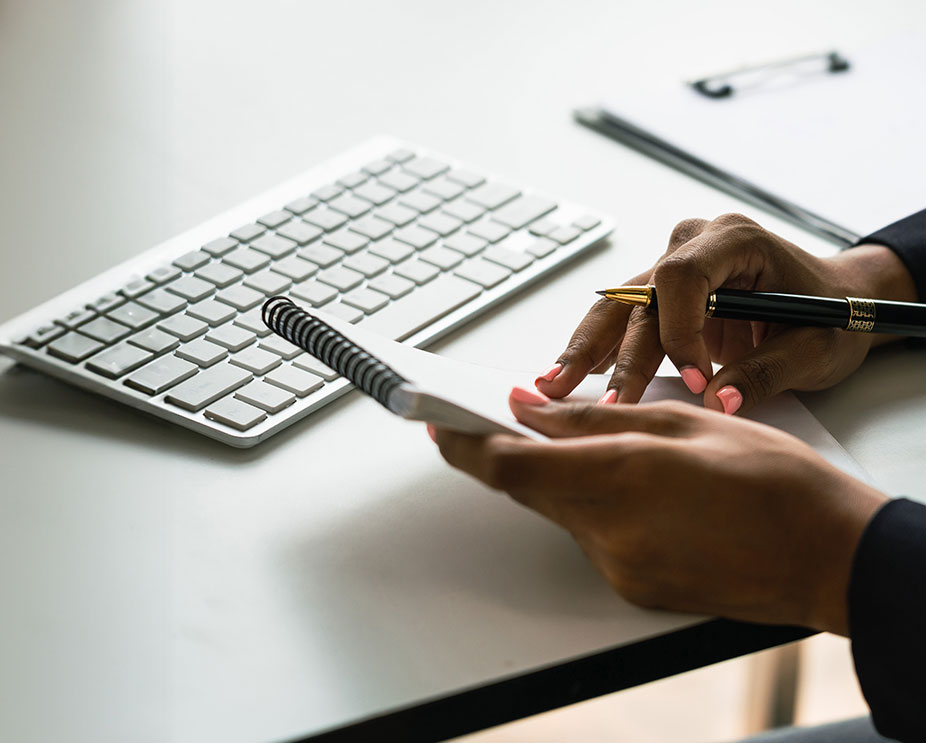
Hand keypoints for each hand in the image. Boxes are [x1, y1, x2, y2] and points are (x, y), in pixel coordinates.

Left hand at [431, 389, 887, 634]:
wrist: (832, 556)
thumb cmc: (777, 483)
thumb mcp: (685, 423)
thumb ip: (593, 418)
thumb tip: (530, 409)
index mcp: (620, 475)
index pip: (505, 465)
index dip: (462, 443)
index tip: (440, 422)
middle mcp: (609, 528)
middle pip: (525, 489)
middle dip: (510, 455)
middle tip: (507, 422)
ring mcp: (619, 565)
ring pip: (560, 512)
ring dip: (563, 482)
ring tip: (611, 454)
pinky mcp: (633, 587)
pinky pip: (593, 539)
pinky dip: (599, 511)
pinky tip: (644, 495)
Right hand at [536, 213, 917, 411]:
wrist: (834, 301)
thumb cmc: (831, 314)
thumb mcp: (815, 347)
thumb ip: (766, 372)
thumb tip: (720, 403)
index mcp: (735, 240)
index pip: (682, 278)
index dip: (679, 331)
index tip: (692, 381)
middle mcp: (693, 244)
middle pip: (639, 298)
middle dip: (618, 356)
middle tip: (606, 404)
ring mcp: (670, 264)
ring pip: (617, 308)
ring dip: (587, 352)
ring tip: (553, 386)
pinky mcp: (658, 293)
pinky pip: (620, 320)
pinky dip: (597, 351)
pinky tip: (568, 377)